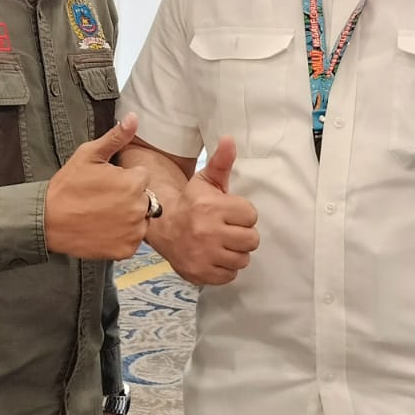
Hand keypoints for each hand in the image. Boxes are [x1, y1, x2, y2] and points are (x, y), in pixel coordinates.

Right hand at [44, 115, 148, 260]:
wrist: (47, 221)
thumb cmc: (67, 186)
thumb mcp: (89, 155)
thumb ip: (116, 137)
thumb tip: (133, 118)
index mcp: (132, 183)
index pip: (142, 177)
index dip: (125, 178)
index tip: (108, 183)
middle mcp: (138, 208)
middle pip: (144, 199)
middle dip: (129, 197)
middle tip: (103, 199)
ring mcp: (133, 231)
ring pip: (141, 220)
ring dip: (128, 217)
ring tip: (103, 214)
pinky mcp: (126, 250)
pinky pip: (132, 240)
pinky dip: (122, 236)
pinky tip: (104, 229)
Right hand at [152, 137, 260, 284]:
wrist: (163, 226)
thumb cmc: (191, 202)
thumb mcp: (205, 180)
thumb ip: (221, 162)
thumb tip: (230, 139)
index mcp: (211, 207)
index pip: (251, 216)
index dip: (242, 214)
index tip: (229, 213)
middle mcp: (208, 232)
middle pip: (252, 240)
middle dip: (242, 234)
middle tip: (228, 230)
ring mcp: (204, 255)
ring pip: (243, 259)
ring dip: (235, 252)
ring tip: (222, 243)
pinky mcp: (201, 273)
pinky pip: (230, 275)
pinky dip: (225, 268)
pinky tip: (215, 256)